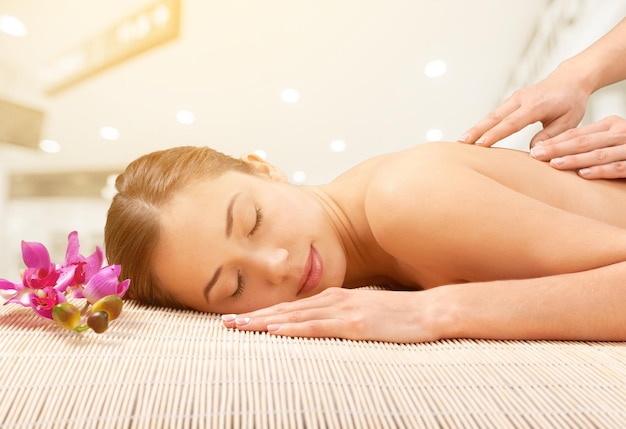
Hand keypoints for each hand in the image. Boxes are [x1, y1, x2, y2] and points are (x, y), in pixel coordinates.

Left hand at [221, 287, 443, 342]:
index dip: (264, 312)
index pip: (292, 306)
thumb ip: (341, 317)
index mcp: (334, 298)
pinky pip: (318, 326)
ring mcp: (343, 311)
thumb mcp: (364, 312)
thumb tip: (320, 325)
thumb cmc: (397, 315)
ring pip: (295, 316)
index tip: (241, 318)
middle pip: (286, 309)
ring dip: (265, 322)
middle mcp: (333, 300)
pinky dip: (294, 328)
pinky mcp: (354, 324)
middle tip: (226, 322)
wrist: (428, 311)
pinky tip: (276, 330)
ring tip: (240, 326)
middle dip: (254, 316)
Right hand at [458, 69, 588, 147]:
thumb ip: (551, 136)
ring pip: (491, 116)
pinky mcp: (511, 101)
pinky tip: (472, 136)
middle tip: (460, 144)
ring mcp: (514, 99)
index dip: (495, 134)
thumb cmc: (571, 102)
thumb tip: (532, 151)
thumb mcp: (569, 121)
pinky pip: (494, 115)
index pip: (511, 122)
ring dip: (475, 129)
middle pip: (494, 117)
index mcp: (536, 105)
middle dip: (476, 131)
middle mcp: (521, 99)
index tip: (480, 145)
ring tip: (460, 143)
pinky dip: (482, 125)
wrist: (570, 79)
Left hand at [529, 115, 625, 178]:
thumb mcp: (608, 140)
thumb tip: (552, 153)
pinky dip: (600, 171)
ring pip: (599, 154)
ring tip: (554, 164)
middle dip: (557, 148)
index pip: (577, 134)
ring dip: (575, 159)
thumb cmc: (625, 149)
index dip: (554, 141)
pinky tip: (584, 174)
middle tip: (536, 155)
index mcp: (610, 125)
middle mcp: (620, 132)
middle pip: (583, 142)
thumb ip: (588, 144)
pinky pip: (618, 167)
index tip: (534, 149)